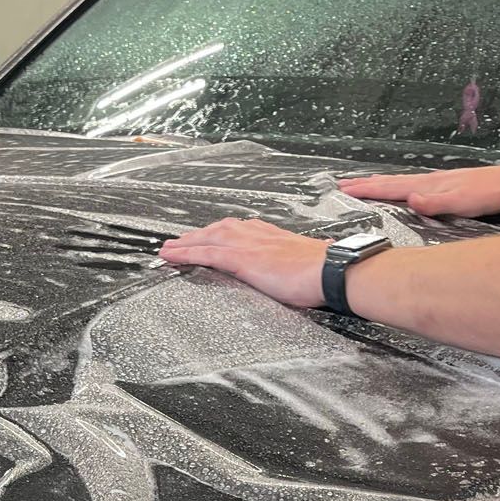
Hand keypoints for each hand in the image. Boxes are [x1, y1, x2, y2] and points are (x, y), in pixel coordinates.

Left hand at [159, 219, 331, 307]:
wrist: (332, 271)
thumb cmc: (326, 271)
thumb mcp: (311, 260)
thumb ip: (303, 261)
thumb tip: (317, 260)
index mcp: (272, 234)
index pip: (239, 229)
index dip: (220, 233)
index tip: (209, 236)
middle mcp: (257, 234)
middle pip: (218, 230)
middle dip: (197, 235)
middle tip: (178, 242)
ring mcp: (248, 245)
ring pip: (207, 238)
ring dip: (185, 243)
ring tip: (167, 249)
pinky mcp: (243, 259)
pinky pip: (207, 254)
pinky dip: (186, 253)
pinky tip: (171, 256)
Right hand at [339, 165, 499, 218]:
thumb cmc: (488, 194)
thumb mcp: (462, 202)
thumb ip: (436, 202)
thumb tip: (411, 199)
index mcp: (428, 185)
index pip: (390, 187)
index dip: (367, 189)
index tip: (345, 189)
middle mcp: (429, 180)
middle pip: (391, 181)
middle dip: (366, 183)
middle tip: (343, 184)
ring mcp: (437, 181)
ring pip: (400, 182)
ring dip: (379, 183)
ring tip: (364, 184)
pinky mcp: (445, 184)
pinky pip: (412, 184)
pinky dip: (398, 186)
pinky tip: (401, 189)